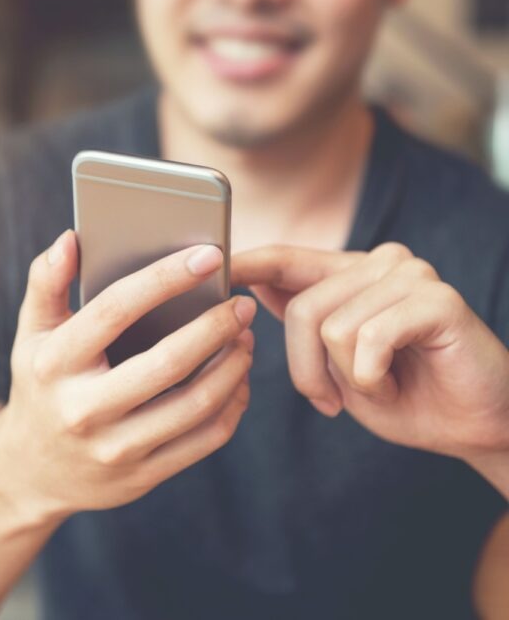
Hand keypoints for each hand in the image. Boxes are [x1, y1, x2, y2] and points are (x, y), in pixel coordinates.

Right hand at [0, 231, 255, 520]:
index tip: (209, 255)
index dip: (164, 279)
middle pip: (166, 363)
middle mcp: (82, 409)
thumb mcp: (32, 334)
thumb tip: (71, 238)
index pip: (114, 311)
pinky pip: (204, 440)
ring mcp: (114, 448)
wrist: (31, 471)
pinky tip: (237, 380)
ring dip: (232, 367)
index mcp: (54, 364)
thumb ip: (47, 282)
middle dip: (215, 327)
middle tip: (241, 304)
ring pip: (194, 405)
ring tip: (244, 338)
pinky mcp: (142, 476)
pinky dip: (231, 405)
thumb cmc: (41, 384)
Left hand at [232, 242, 508, 463]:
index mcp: (350, 275)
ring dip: (348, 378)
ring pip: (331, 327)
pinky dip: (372, 378)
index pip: (286, 258)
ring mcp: (411, 275)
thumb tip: (253, 286)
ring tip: (379, 386)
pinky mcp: (437, 299)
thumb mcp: (335, 364)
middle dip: (307, 369)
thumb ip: (303, 322)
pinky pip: (369, 339)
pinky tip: (396, 383)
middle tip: (333, 400)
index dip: (247, 263)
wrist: (474, 427)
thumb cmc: (403, 396)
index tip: (212, 266)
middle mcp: (379, 263)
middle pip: (301, 308)